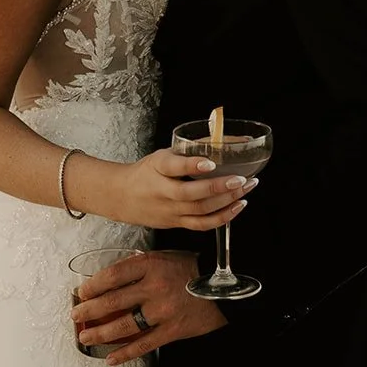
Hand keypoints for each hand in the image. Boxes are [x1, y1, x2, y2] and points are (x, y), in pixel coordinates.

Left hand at [73, 250, 226, 364]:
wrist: (226, 287)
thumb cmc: (194, 269)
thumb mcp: (167, 257)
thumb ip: (142, 266)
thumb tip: (115, 277)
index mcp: (151, 265)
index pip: (114, 275)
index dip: (94, 285)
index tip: (82, 291)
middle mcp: (154, 288)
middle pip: (114, 301)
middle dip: (90, 310)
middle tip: (77, 315)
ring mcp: (163, 311)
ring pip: (124, 325)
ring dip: (101, 333)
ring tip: (86, 337)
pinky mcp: (172, 330)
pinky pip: (144, 344)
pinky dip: (125, 353)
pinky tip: (110, 357)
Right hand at [114, 147, 257, 231]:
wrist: (121, 197)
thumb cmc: (145, 173)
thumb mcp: (160, 156)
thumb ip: (186, 152)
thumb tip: (219, 142)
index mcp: (157, 168)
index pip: (173, 166)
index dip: (192, 165)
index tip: (210, 162)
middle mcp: (163, 191)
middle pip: (191, 194)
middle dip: (219, 187)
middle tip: (240, 178)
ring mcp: (170, 211)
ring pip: (200, 211)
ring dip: (227, 201)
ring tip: (245, 189)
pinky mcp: (176, 223)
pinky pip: (201, 224)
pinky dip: (222, 217)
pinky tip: (237, 206)